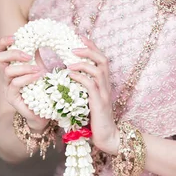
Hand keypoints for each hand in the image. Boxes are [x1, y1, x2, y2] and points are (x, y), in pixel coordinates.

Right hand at [0, 36, 49, 131]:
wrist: (43, 113)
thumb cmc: (45, 89)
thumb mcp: (44, 68)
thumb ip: (43, 56)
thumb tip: (51, 39)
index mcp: (13, 65)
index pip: (1, 50)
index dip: (4, 42)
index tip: (15, 37)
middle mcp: (7, 75)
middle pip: (0, 57)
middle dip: (14, 53)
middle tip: (29, 56)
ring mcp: (8, 86)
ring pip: (7, 71)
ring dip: (23, 67)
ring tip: (38, 69)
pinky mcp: (11, 97)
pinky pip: (15, 84)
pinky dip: (26, 78)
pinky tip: (37, 76)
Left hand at [67, 36, 118, 154]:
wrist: (109, 139)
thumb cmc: (95, 122)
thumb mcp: (88, 102)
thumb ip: (81, 90)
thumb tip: (66, 79)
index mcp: (104, 84)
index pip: (101, 59)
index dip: (92, 47)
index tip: (80, 37)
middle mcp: (106, 86)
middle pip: (102, 60)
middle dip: (89, 50)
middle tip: (73, 47)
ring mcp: (104, 94)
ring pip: (97, 70)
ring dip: (83, 62)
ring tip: (69, 61)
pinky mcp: (99, 103)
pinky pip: (90, 85)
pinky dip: (80, 77)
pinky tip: (70, 74)